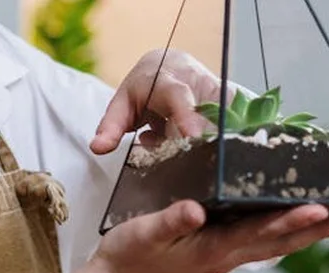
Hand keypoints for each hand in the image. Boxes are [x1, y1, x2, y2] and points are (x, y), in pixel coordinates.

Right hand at [83, 201, 328, 272]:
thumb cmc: (126, 254)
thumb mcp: (144, 231)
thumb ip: (171, 219)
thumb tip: (198, 208)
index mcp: (213, 250)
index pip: (260, 233)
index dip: (290, 220)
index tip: (320, 208)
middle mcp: (225, 257)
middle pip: (278, 242)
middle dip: (314, 230)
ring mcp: (222, 258)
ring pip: (272, 244)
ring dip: (305, 233)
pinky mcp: (215, 254)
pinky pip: (257, 244)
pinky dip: (281, 234)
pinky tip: (291, 226)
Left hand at [91, 49, 231, 152]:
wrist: (170, 67)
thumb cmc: (144, 87)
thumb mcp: (122, 103)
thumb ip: (111, 126)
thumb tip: (97, 148)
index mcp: (168, 81)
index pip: (179, 97)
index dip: (187, 117)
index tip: (193, 136)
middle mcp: (198, 85)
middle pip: (202, 121)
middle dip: (189, 143)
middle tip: (171, 149)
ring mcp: (217, 95)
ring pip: (214, 130)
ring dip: (191, 144)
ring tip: (167, 133)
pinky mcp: (231, 107)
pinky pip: (222, 133)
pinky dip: (204, 144)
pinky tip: (185, 136)